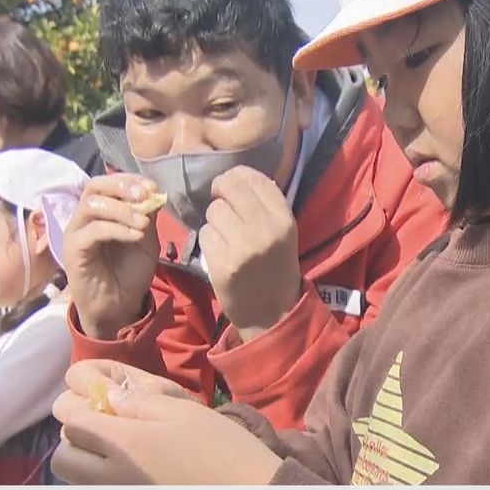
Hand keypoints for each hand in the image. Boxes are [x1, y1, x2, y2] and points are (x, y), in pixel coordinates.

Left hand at [50, 359, 281, 485]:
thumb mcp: (182, 410)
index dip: (80, 401)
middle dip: (74, 434)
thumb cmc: (219, 446)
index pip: (72, 419)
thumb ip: (138, 401)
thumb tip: (108, 397)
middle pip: (63, 455)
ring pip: (75, 479)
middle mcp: (109, 475)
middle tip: (105, 421)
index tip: (103, 393)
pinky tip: (133, 465)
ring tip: (118, 443)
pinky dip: (100, 477)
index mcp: (122, 443)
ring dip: (84, 457)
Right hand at [61, 175, 160, 339]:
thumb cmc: (130, 273)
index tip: (152, 186)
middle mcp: (83, 218)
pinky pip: (94, 230)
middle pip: (94, 187)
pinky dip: (118, 229)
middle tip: (144, 196)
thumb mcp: (145, 241)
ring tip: (143, 223)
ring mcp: (75, 233)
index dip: (129, 180)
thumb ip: (146, 217)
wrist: (119, 307)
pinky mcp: (73, 250)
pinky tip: (136, 236)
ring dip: (122, 210)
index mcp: (100, 212)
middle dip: (121, 187)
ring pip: (92, 205)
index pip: (106, 182)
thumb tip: (153, 192)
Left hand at [200, 167, 302, 339]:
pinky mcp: (223, 264)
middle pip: (229, 188)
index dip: (236, 176)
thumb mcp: (282, 233)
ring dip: (215, 220)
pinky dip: (208, 241)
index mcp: (284, 219)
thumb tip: (236, 176)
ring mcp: (243, 247)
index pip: (253, 179)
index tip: (230, 186)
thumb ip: (265, 204)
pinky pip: (204, 234)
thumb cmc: (276, 267)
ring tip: (226, 235)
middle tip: (220, 201)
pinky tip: (220, 252)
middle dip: (220, 191)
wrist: (271, 313)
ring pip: (214, 211)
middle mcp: (265, 230)